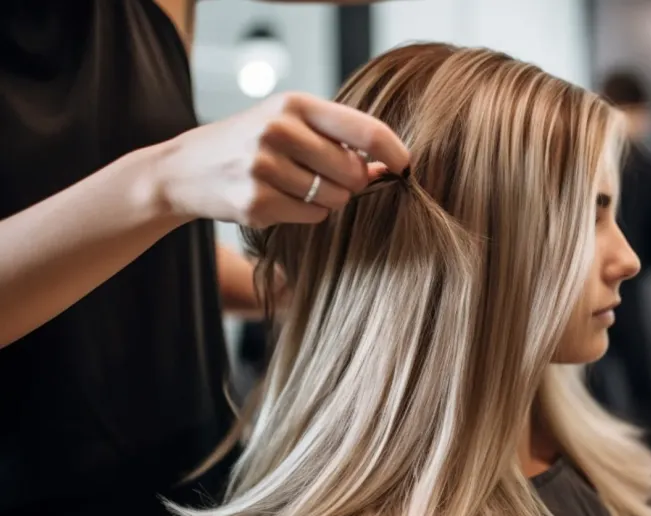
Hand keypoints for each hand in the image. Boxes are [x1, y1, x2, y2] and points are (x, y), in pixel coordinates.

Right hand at [156, 92, 408, 228]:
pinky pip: (313, 217)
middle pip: (354, 172)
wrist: (185, 168)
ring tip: (297, 185)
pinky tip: (279, 200)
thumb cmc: (252, 143)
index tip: (405, 167)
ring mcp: (264, 167)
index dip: (394, 152)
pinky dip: (307, 214)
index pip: (365, 130)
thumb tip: (390, 167)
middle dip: (351, 182)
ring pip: (335, 199)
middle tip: (328, 177)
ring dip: (328, 200)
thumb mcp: (290, 124)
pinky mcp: (256, 203)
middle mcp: (279, 130)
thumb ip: (339, 140)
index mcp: (295, 104)